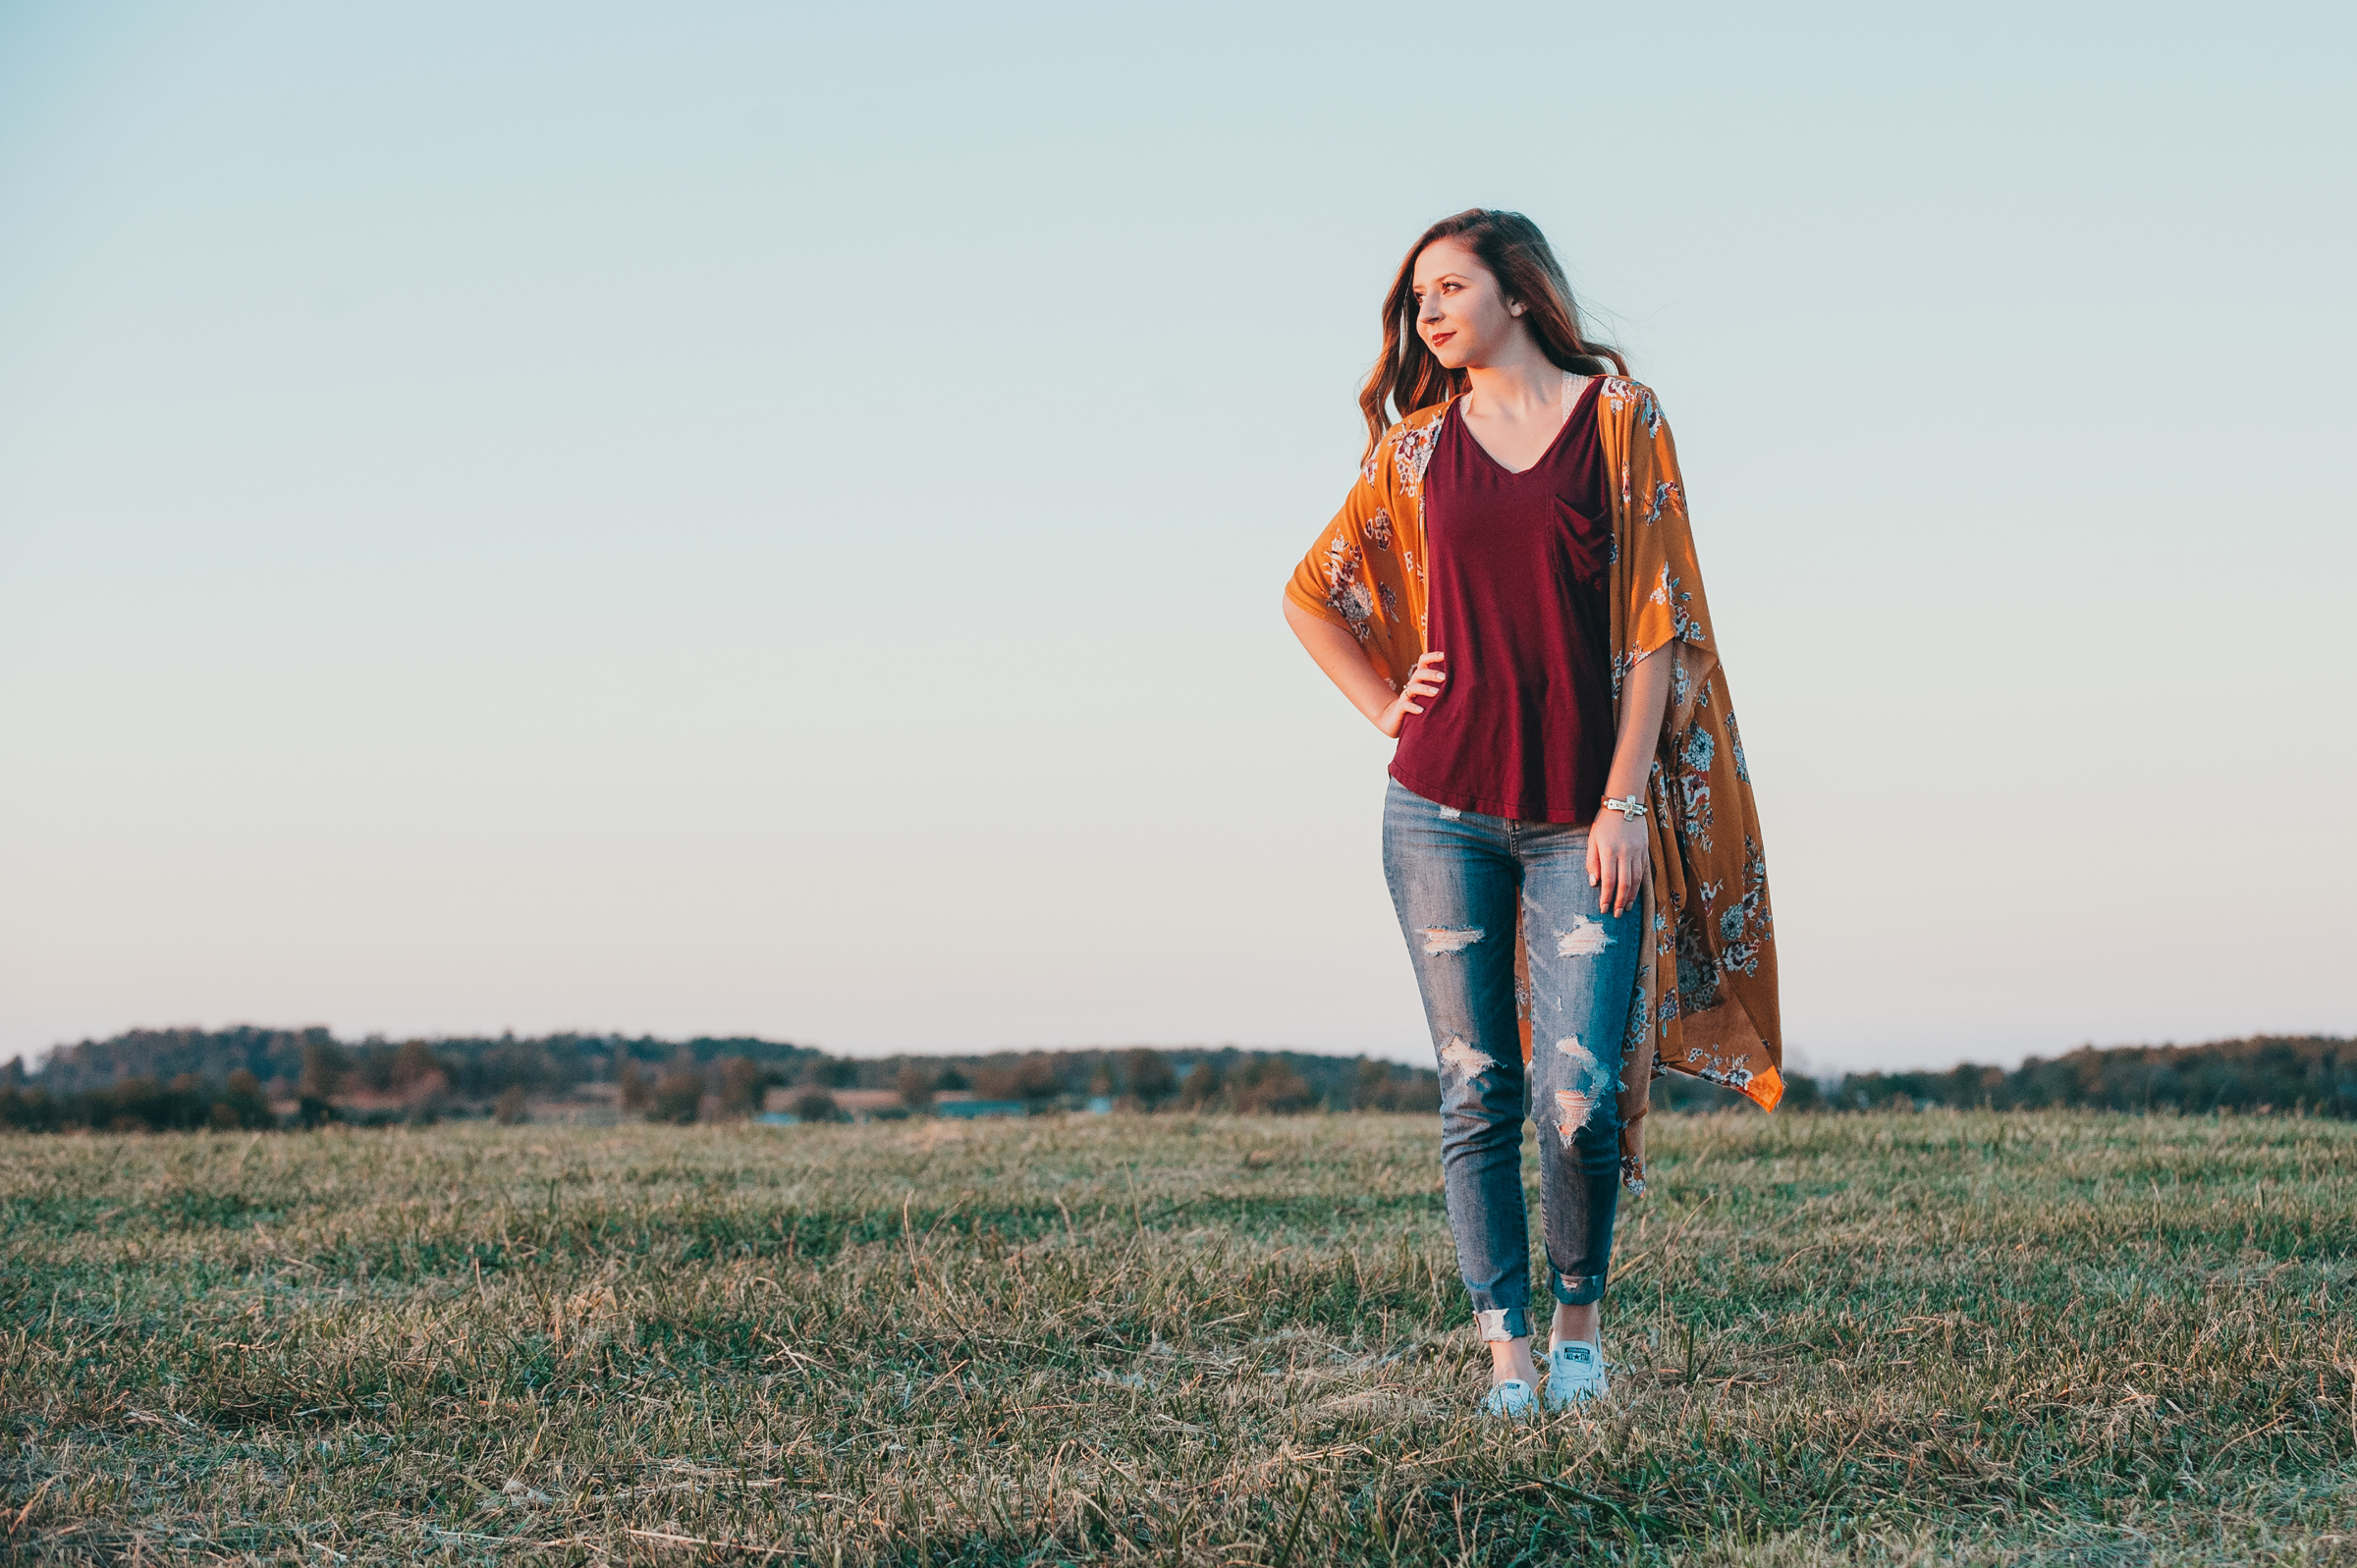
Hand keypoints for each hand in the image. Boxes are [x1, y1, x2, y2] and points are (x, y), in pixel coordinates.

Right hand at [1376, 650, 1445, 737]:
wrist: (1396, 720)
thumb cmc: (1420, 704)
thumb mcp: (1430, 693)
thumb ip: (1441, 685)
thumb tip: (1465, 679)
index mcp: (1420, 678)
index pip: (1423, 661)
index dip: (1433, 656)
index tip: (1445, 655)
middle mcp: (1412, 684)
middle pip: (1419, 673)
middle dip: (1431, 673)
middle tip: (1444, 678)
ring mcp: (1406, 696)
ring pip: (1413, 688)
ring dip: (1425, 689)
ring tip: (1436, 693)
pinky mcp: (1401, 709)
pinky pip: (1405, 705)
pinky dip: (1413, 707)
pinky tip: (1421, 711)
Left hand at [1586, 799, 1648, 916]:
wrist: (1625, 804)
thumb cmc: (1604, 822)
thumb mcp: (1592, 839)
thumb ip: (1592, 862)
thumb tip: (1595, 883)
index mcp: (1609, 851)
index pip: (1609, 881)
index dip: (1606, 897)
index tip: (1603, 909)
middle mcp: (1625, 853)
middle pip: (1625, 884)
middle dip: (1620, 902)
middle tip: (1617, 914)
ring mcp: (1637, 851)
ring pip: (1637, 879)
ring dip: (1632, 896)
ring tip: (1627, 907)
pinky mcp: (1645, 850)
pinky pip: (1643, 871)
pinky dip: (1639, 884)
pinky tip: (1635, 892)